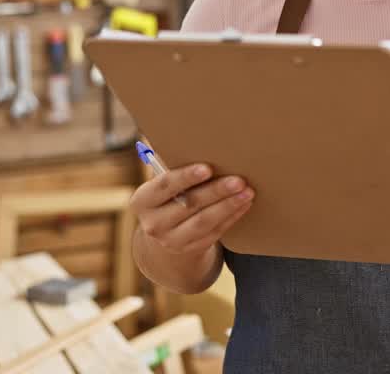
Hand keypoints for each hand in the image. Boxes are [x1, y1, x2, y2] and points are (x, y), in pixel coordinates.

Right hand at [129, 163, 255, 255]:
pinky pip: (215, 232)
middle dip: (216, 191)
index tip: (208, 168)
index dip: (186, 177)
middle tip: (239, 180)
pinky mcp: (191, 249)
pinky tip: (245, 204)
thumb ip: (172, 164)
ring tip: (247, 192)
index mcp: (142, 201)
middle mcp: (153, 224)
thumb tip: (196, 140)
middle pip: (188, 204)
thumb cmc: (170, 194)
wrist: (166, 233)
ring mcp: (172, 240)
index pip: (164, 186)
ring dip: (228, 206)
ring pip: (204, 222)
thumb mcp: (163, 183)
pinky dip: (232, 217)